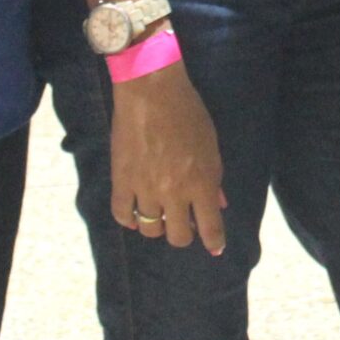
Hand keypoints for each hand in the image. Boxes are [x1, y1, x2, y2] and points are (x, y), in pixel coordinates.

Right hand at [112, 59, 227, 252]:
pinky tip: (135, 214)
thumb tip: (218, 203)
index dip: (214, 242)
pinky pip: (122, 215)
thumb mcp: (211, 144)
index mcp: (201, 183)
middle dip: (185, 234)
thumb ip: (214, 178)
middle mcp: (174, 193)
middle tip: (185, 223)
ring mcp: (145, 189)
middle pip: (178, 236)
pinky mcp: (121, 181)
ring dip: (157, 226)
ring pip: (150, 229)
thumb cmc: (188, 112)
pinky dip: (129, 220)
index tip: (215, 248)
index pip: (210, 227)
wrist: (151, 91)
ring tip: (160, 215)